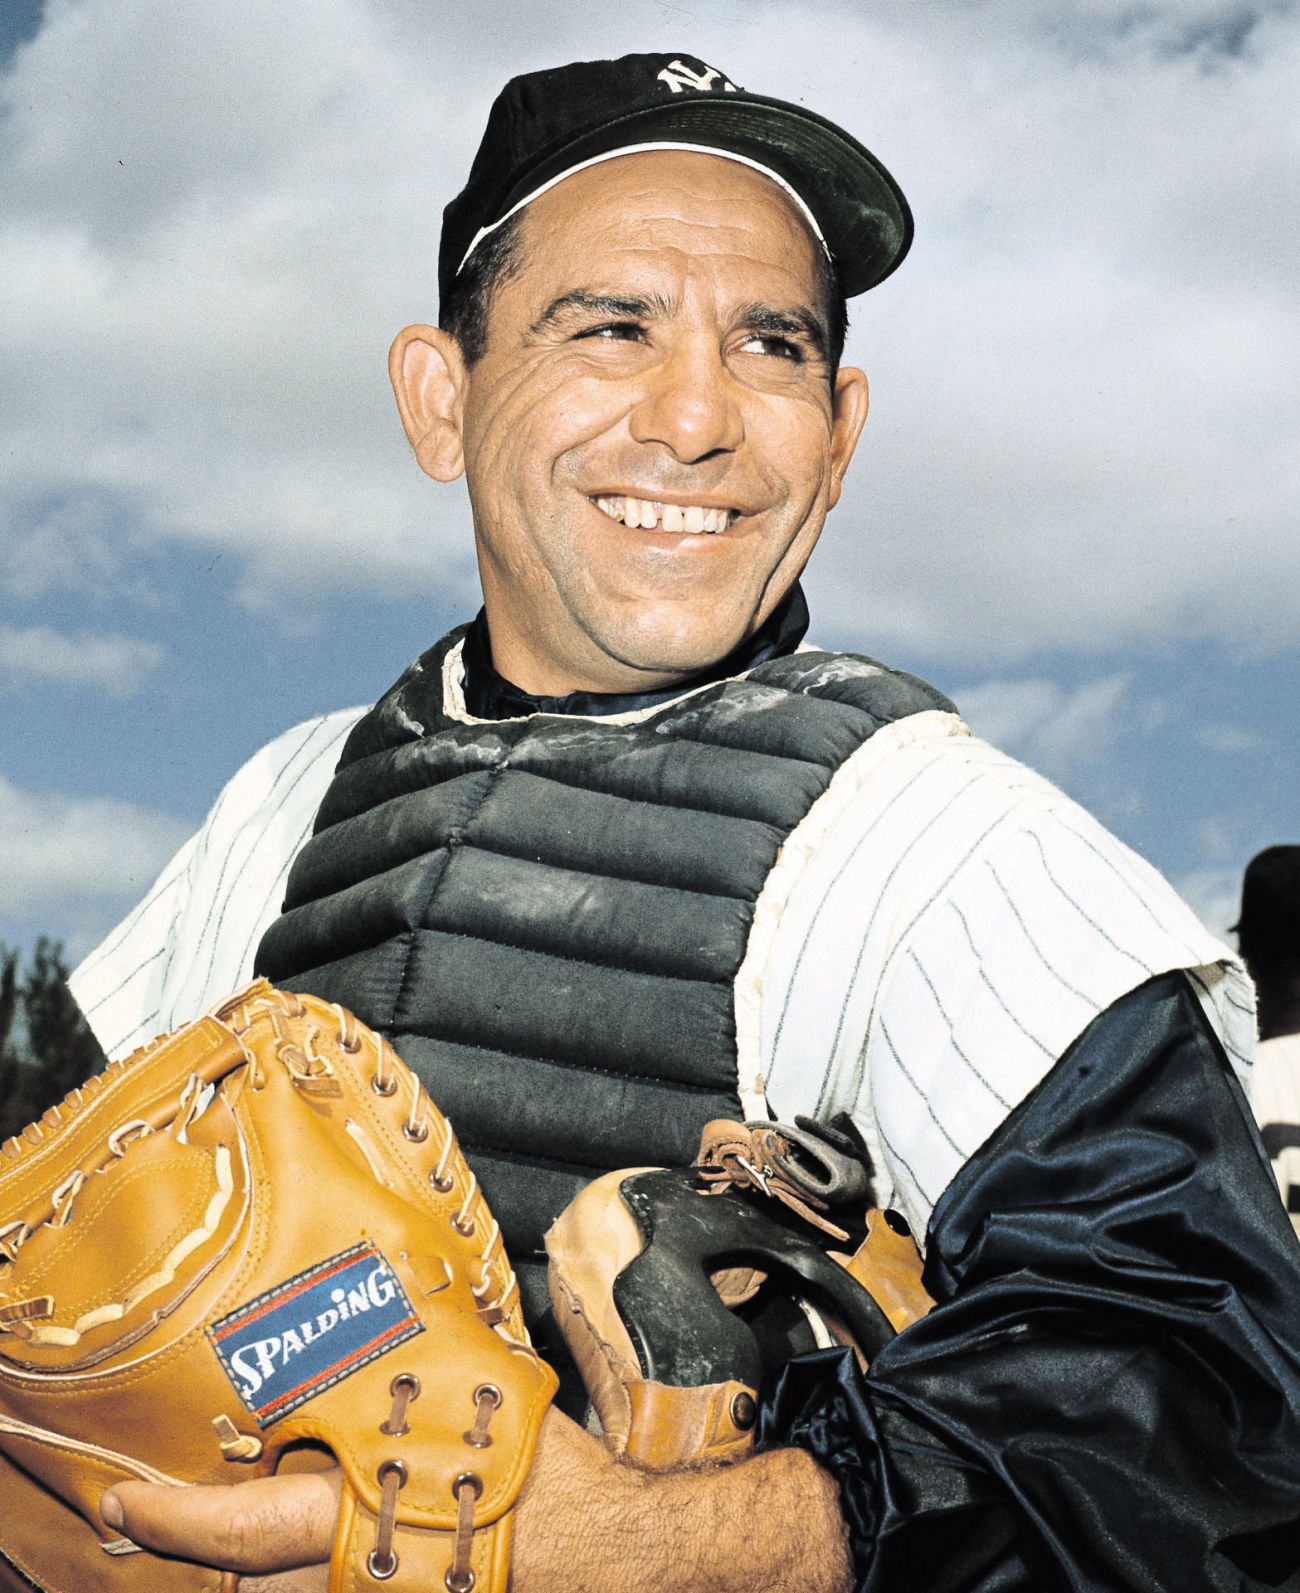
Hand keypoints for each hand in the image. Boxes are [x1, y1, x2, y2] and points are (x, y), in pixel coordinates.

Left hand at [101, 1409, 850, 1592]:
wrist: (614, 1548)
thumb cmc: (548, 1469)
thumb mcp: (479, 1395)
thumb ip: (415, 1360)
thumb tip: (364, 1302)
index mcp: (374, 1509)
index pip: (249, 1526)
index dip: (179, 1518)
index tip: (124, 1500)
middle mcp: (365, 1573)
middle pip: (246, 1584)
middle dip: (197, 1550)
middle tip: (145, 1516)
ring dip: (244, 1570)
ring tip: (215, 1529)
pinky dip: (299, 1581)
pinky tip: (302, 1550)